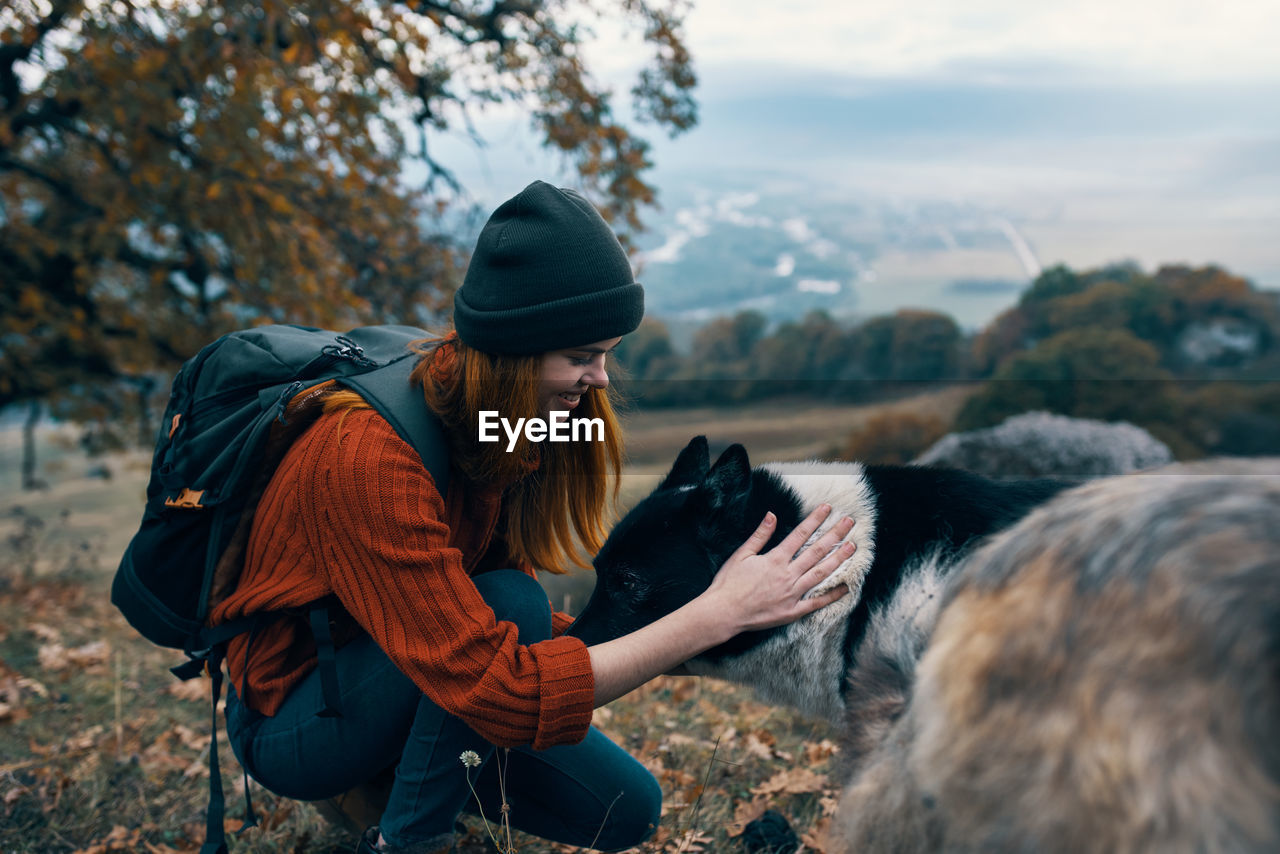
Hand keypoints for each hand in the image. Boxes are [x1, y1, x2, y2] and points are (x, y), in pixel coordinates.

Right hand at [702, 504, 854, 634]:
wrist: (724, 613)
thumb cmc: (729, 583)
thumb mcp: (741, 554)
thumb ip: (760, 535)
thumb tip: (772, 515)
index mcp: (775, 559)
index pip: (800, 534)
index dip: (815, 519)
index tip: (827, 508)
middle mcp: (787, 575)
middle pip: (816, 551)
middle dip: (834, 534)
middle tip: (849, 522)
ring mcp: (792, 594)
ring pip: (821, 573)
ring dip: (838, 559)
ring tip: (852, 547)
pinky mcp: (792, 611)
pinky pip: (817, 603)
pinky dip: (832, 595)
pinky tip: (846, 587)